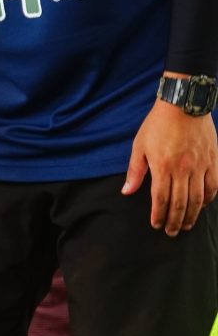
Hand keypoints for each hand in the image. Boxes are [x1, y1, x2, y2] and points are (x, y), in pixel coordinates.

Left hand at [123, 98, 217, 235]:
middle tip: (172, 232)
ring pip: (199, 197)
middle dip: (175, 220)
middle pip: (180, 202)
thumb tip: (127, 191)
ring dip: (192, 214)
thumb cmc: (157, 124)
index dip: (159, 215)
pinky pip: (214, 184)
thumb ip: (135, 171)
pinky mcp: (213, 159)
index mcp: (163, 166)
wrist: (184, 104)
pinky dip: (210, 198)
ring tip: (187, 225)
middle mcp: (183, 168)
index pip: (161, 198)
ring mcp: (200, 164)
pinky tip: (203, 205)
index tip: (156, 225)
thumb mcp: (139, 146)